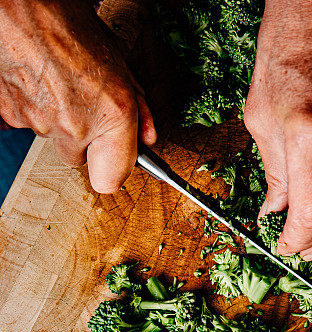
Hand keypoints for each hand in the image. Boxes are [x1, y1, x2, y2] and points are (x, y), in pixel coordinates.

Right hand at [0, 0, 155, 192]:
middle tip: (80, 102)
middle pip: (78, 158)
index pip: (111, 181)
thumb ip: (137, 108)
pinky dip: (31, 106)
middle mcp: (76, 125)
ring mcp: (40, 123)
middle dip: (82, 137)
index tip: (113, 157)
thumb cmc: (68, 22)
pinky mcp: (10, 115)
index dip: (112, 169)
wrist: (19, 2)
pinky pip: (26, 123)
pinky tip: (37, 78)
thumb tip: (146, 137)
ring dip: (56, 118)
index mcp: (112, 115)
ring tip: (56, 80)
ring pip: (52, 138)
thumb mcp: (118, 63)